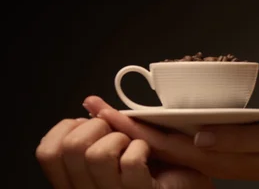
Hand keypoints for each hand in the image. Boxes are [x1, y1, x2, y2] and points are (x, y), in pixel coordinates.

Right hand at [36, 116, 214, 187]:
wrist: (187, 185)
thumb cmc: (156, 168)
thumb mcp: (121, 146)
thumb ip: (103, 129)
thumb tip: (89, 103)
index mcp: (76, 182)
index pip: (46, 152)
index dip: (66, 129)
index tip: (88, 125)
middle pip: (71, 148)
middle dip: (98, 126)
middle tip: (117, 133)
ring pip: (97, 154)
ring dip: (121, 137)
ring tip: (133, 144)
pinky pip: (131, 162)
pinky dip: (142, 147)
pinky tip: (148, 153)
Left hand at [84, 96, 258, 188]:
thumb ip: (238, 139)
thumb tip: (200, 135)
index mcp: (219, 157)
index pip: (165, 143)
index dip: (133, 126)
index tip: (106, 111)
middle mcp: (210, 159)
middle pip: (158, 144)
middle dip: (125, 126)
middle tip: (94, 107)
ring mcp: (215, 158)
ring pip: (167, 144)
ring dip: (139, 127)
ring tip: (114, 112)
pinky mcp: (222, 154)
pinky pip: (181, 143)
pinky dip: (161, 130)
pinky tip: (154, 121)